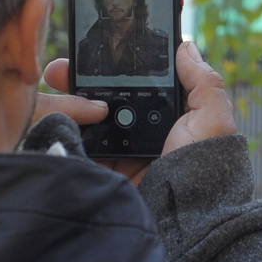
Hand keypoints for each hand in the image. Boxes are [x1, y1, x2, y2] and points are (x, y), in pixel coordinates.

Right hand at [39, 42, 237, 183]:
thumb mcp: (212, 118)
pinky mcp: (105, 172)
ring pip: (87, 121)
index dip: (114, 67)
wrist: (188, 215)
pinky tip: (50, 117)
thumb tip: (186, 45)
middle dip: (78, 82)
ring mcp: (120, 151)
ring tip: (49, 89)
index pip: (135, 84)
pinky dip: (65, 133)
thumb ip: (202, 81)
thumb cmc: (204, 164)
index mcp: (166, 115)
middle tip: (56, 70)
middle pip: (104, 99)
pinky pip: (79, 149)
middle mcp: (141, 131)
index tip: (91, 51)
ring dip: (67, 104)